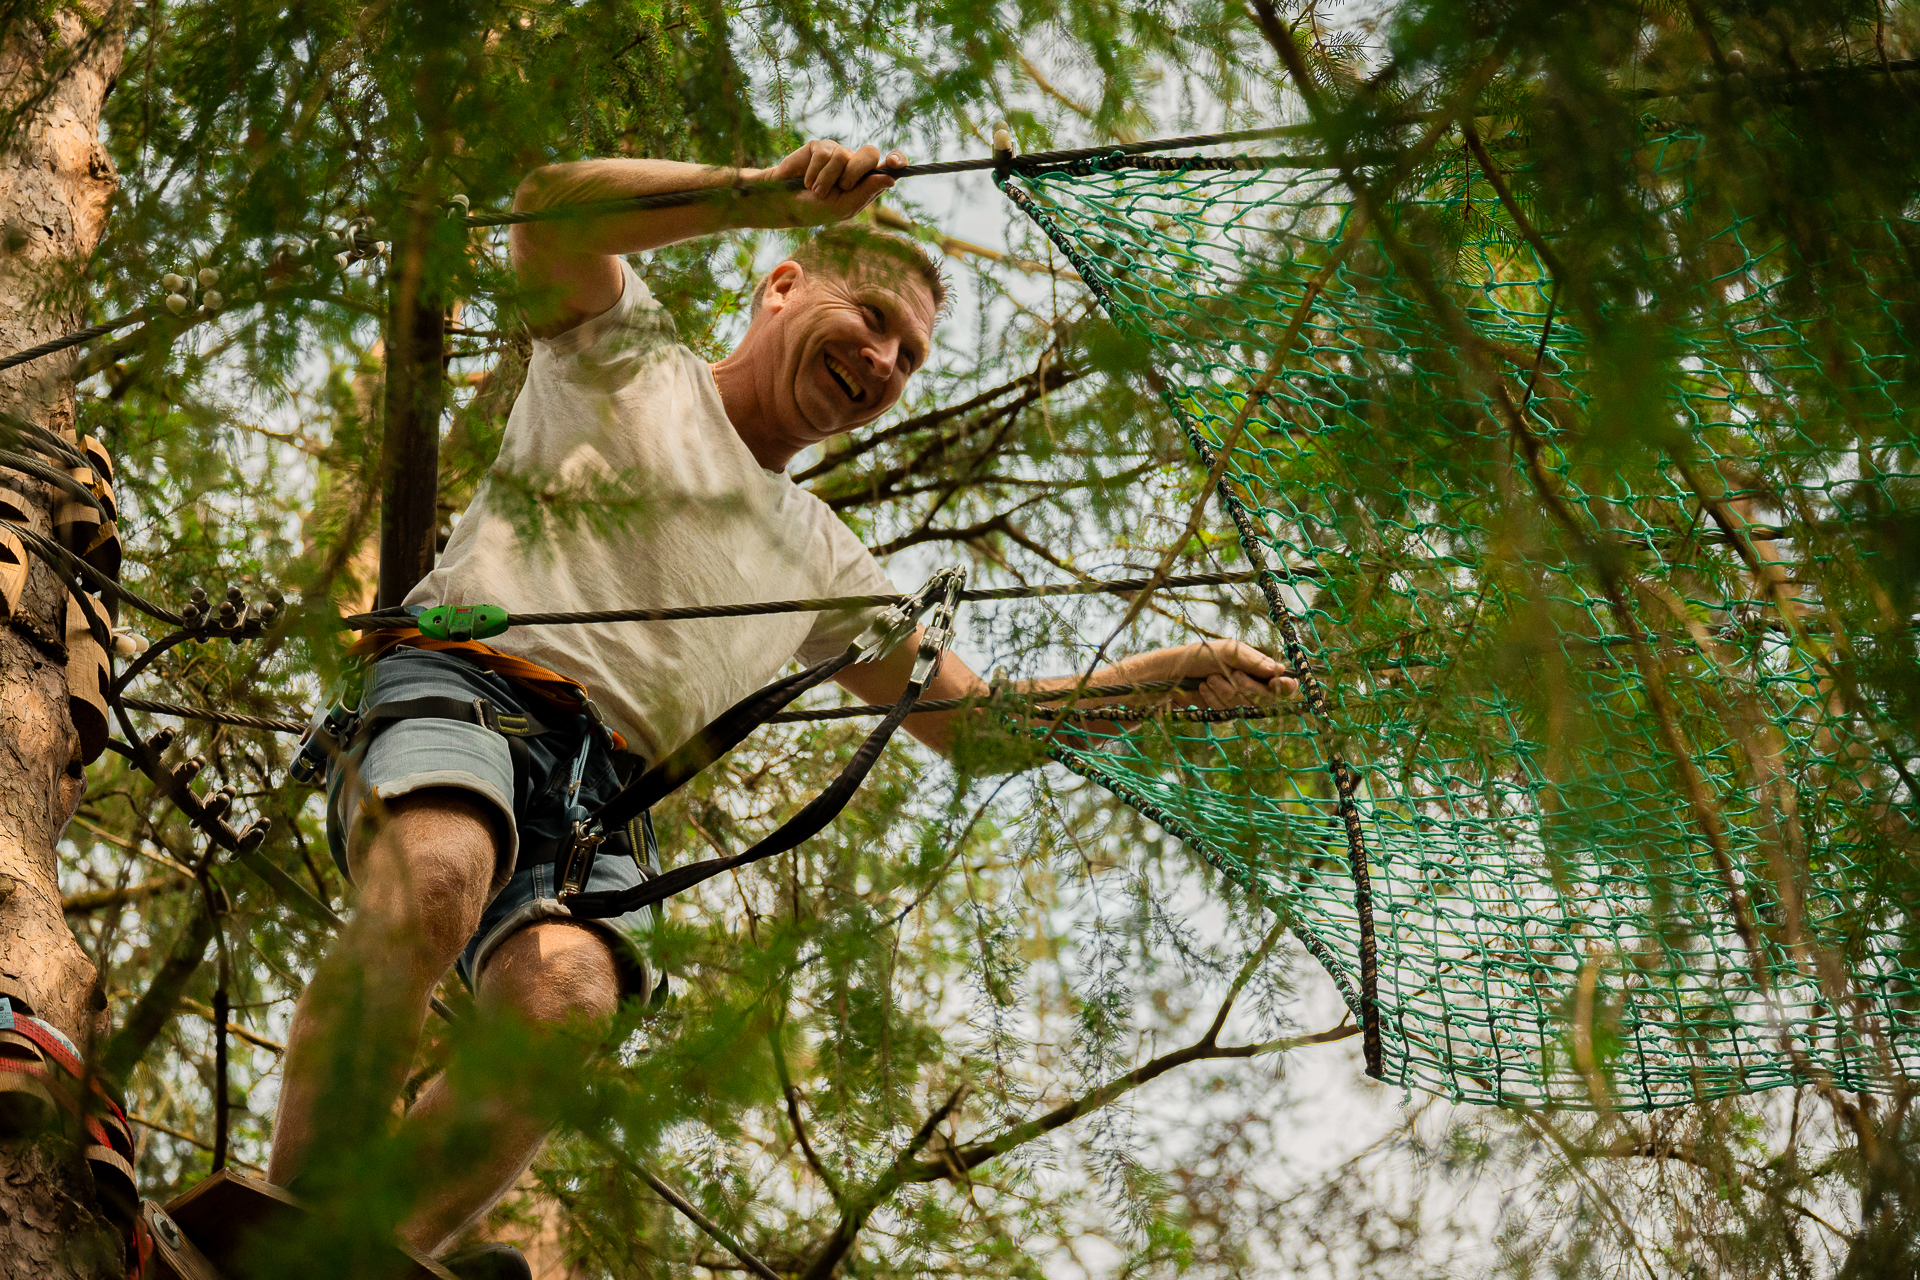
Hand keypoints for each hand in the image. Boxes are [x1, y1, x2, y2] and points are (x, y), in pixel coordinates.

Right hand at [753, 140, 905, 225]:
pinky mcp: (819, 147)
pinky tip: (807, 181)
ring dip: (828, 178)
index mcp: (866, 180)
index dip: (896, 159)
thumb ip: (866, 192)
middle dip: (856, 171)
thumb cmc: (816, 209)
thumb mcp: (844, 206)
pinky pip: (824, 153)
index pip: (888, 165)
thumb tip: (891, 179)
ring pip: (843, 155)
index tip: (896, 162)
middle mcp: (855, 163)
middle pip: (870, 153)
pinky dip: (814, 172)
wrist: (786, 203)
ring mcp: (838, 152)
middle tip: (842, 186)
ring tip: (816, 190)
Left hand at [1106, 640, 1298, 709]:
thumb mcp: (1226, 652)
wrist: (1168, 674)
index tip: (1281, 685)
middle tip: (1230, 675)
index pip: (1281, 681)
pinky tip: (1203, 691)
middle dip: (1247, 686)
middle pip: (1266, 696)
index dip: (1285, 686)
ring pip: (1245, 704)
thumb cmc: (1197, 657)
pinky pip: (1228, 711)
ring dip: (1226, 691)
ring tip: (1209, 680)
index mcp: (1254, 666)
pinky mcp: (1221, 710)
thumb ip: (1252, 661)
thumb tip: (1279, 671)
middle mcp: (1249, 683)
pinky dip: (1216, 700)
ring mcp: (1235, 699)